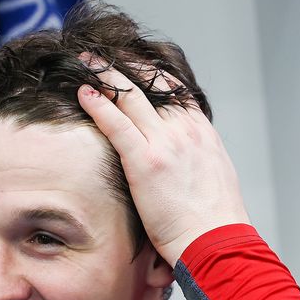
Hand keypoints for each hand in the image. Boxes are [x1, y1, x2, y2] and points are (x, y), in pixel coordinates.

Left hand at [77, 56, 250, 265]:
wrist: (216, 241)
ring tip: (87, 63)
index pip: (175, 91)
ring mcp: (166, 143)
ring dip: (106, 76)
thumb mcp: (213, 178)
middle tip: (104, 58)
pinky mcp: (146, 161)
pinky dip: (99, 105)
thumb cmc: (214, 222)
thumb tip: (183, 162)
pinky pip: (117, 123)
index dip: (151, 76)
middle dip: (126, 68)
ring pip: (131, 97)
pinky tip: (84, 92)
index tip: (134, 68)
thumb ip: (196, 159)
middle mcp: (185, 130)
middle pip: (152, 85)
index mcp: (202, 133)